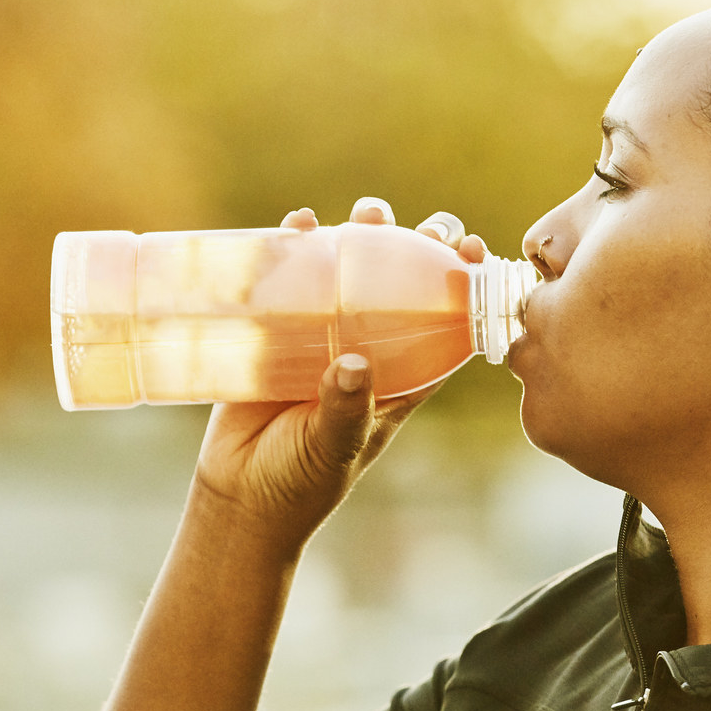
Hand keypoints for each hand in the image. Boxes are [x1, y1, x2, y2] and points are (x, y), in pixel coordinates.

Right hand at [190, 198, 487, 551]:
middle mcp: (366, 349)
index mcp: (400, 380)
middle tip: (424, 227)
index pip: (445, 325)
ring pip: (349, 274)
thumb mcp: (334, 447)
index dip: (464, 288)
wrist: (236, 497)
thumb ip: (346, 410)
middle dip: (416, 248)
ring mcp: (320, 337)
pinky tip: (298, 223)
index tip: (474, 252)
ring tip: (369, 213)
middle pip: (400, 287)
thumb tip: (355, 364)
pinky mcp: (274, 331)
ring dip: (362, 237)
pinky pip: (289, 279)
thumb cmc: (300, 482)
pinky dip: (294, 248)